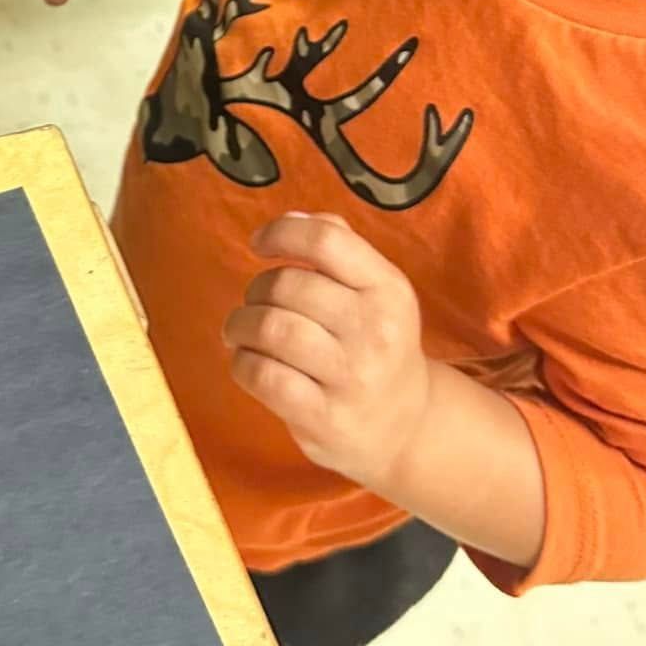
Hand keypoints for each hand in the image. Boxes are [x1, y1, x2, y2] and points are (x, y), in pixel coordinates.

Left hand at [224, 212, 432, 494]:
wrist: (405, 426)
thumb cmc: (374, 343)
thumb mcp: (375, 290)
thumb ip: (337, 245)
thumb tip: (291, 219)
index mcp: (388, 288)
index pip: (326, 240)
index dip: (281, 233)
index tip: (258, 245)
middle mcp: (376, 330)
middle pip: (289, 285)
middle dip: (256, 289)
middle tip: (254, 303)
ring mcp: (352, 377)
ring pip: (272, 328)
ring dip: (241, 324)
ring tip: (240, 331)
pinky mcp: (326, 418)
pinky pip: (264, 376)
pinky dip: (243, 363)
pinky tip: (248, 362)